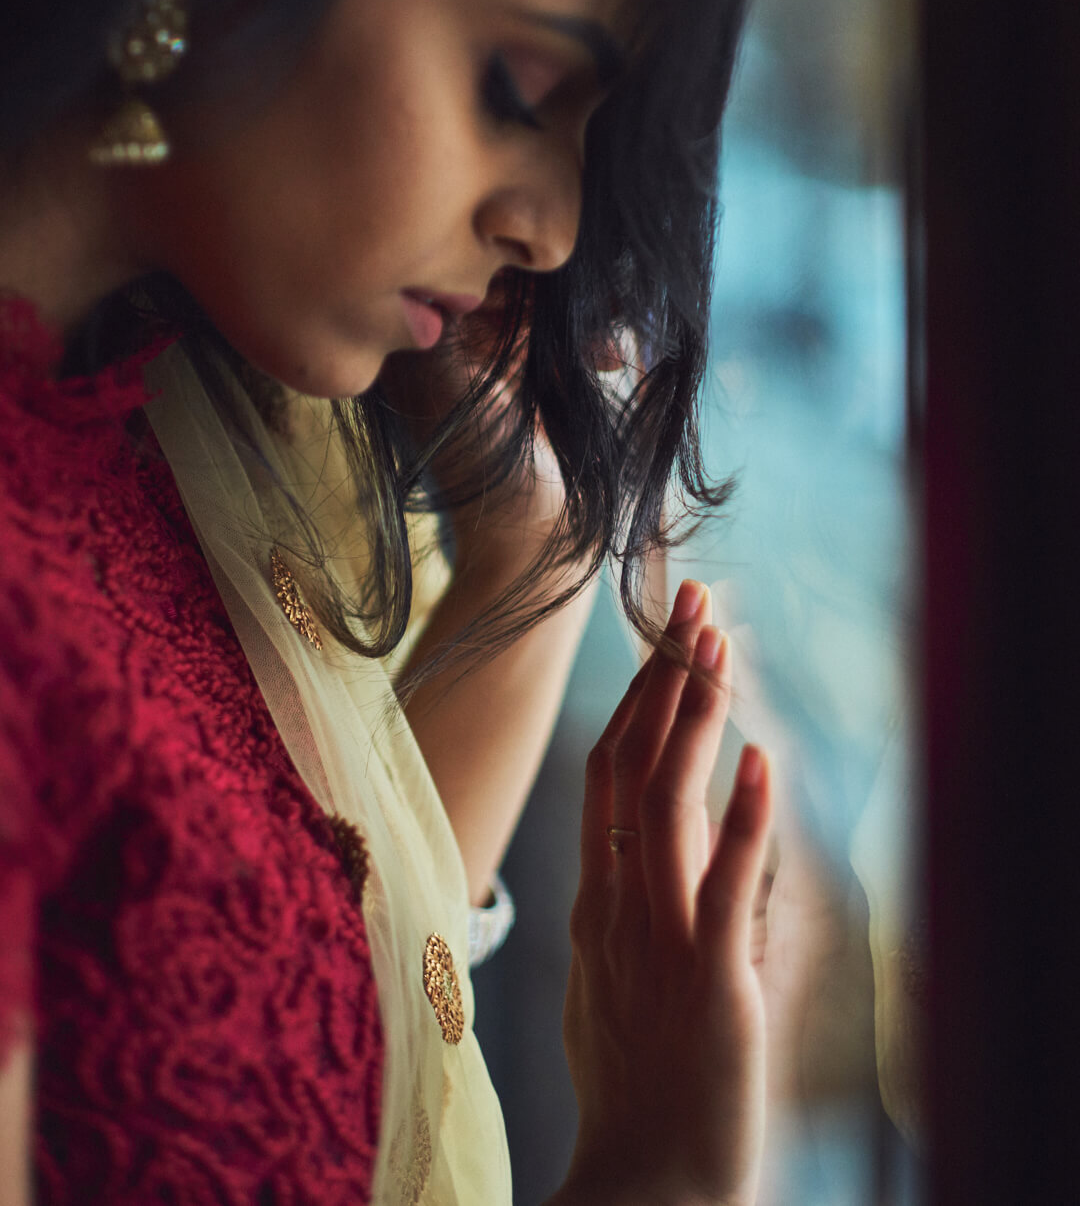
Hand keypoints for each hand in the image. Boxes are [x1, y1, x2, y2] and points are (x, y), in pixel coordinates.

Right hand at [559, 580, 771, 1205]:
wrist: (643, 1189)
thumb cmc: (632, 1093)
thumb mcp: (609, 984)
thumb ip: (617, 913)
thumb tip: (624, 860)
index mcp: (594, 906)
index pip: (607, 776)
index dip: (637, 699)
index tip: (668, 637)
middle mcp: (615, 908)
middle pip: (629, 765)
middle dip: (664, 676)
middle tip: (694, 600)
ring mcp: (657, 941)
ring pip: (666, 804)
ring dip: (694, 717)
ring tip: (719, 644)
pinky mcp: (709, 984)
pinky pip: (724, 886)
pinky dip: (745, 816)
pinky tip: (764, 758)